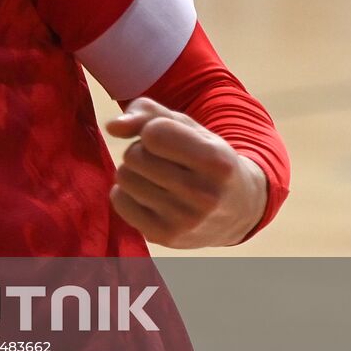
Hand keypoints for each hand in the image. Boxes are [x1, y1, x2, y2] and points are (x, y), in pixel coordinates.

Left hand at [105, 98, 267, 248]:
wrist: (238, 208)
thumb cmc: (205, 155)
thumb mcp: (188, 126)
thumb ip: (148, 113)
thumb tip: (112, 127)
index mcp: (216, 162)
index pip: (153, 133)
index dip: (154, 130)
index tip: (170, 138)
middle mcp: (204, 196)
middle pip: (133, 156)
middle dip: (142, 151)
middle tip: (165, 161)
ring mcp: (184, 221)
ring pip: (124, 177)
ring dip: (135, 172)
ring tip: (160, 178)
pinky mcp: (164, 237)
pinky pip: (118, 200)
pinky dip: (128, 192)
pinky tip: (152, 195)